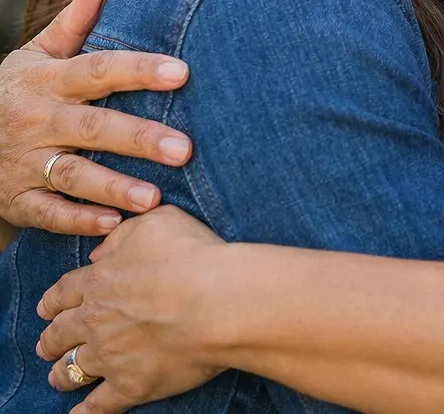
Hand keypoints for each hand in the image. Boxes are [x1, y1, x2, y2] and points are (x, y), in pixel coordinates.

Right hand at [1, 0, 192, 233]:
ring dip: (113, 187)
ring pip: (73, 176)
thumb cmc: (15, 92)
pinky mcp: (17, 200)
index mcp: (48, 81)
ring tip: (155, 198)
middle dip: (138, 138)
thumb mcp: (34, 55)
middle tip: (185, 149)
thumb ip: (72, 23)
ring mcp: (25, 162)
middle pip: (93, 127)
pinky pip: (47, 214)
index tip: (182, 72)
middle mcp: (38, 121)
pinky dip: (78, 222)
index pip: (98, 71)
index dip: (139, 70)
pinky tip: (113, 226)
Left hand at [37, 206, 228, 412]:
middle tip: (47, 345)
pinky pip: (99, 406)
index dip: (52, 302)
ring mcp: (110, 356)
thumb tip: (99, 253)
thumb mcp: (158, 222)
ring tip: (60, 377)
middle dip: (50, 340)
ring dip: (62, 373)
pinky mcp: (130, 386)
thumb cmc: (194, 256)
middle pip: (60, 334)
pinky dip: (85, 412)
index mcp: (99, 282)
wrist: (222, 301)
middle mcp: (95, 321)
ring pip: (72, 369)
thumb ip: (122, 235)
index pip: (63, 293)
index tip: (46, 310)